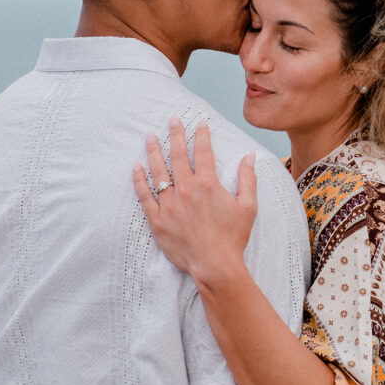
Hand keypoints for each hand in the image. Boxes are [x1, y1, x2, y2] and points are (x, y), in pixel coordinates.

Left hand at [132, 119, 258, 286]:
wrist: (215, 265)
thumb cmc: (233, 237)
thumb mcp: (248, 206)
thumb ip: (248, 178)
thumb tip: (249, 156)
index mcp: (208, 184)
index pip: (202, 152)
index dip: (201, 135)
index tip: (199, 123)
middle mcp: (186, 190)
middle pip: (177, 156)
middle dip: (175, 135)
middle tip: (172, 120)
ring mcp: (170, 205)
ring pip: (158, 172)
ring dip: (153, 151)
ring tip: (150, 136)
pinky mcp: (158, 220)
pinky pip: (145, 196)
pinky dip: (139, 180)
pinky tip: (136, 167)